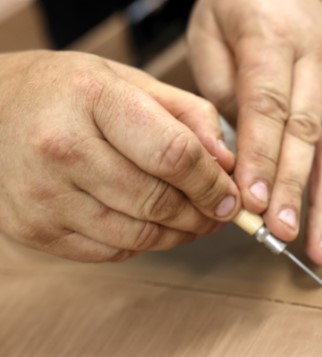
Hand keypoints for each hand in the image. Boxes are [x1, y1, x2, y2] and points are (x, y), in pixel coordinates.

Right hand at [0, 51, 240, 261]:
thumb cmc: (71, 93)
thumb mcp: (133, 82)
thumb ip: (189, 115)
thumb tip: (227, 162)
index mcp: (93, 99)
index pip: (173, 154)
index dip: (213, 184)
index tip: (232, 197)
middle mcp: (61, 149)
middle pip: (157, 201)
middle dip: (202, 214)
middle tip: (219, 213)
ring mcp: (43, 195)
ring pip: (137, 236)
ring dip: (177, 235)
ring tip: (194, 222)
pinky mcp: (33, 229)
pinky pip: (109, 252)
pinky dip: (142, 244)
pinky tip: (152, 226)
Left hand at [187, 0, 321, 263]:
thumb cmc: (236, 4)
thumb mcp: (210, 33)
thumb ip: (222, 91)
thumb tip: (234, 152)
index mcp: (272, 41)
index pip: (266, 108)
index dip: (262, 158)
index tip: (253, 201)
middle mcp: (313, 60)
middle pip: (304, 133)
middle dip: (294, 188)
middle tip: (281, 233)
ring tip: (321, 246)